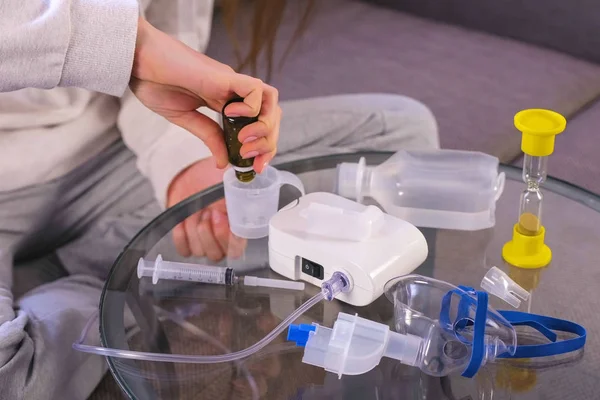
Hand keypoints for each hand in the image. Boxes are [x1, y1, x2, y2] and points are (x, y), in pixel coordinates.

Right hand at [131, 17, 280, 172]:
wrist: (138, 60)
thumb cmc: (155, 82)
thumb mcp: (185, 118)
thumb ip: (208, 136)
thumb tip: (223, 162)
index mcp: (226, 102)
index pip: (259, 124)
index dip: (262, 147)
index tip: (253, 166)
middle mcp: (234, 92)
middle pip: (271, 115)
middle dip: (268, 143)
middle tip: (250, 160)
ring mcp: (231, 83)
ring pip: (270, 101)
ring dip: (264, 126)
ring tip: (242, 140)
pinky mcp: (225, 76)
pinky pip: (256, 89)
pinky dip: (251, 108)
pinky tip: (230, 115)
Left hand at [167, 158, 246, 260]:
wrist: (196, 178)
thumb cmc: (216, 182)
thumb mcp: (229, 188)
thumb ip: (237, 201)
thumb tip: (239, 204)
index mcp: (238, 233)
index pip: (236, 250)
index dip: (226, 237)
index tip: (221, 216)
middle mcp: (222, 244)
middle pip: (215, 254)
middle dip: (208, 231)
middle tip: (209, 211)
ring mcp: (204, 246)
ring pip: (198, 251)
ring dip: (195, 228)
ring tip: (198, 209)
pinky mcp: (187, 244)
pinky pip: (183, 248)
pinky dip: (182, 232)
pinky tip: (186, 218)